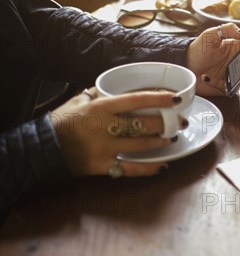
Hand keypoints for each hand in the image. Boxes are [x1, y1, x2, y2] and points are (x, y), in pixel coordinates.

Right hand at [51, 88, 183, 176]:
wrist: (42, 148)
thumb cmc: (63, 121)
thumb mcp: (80, 100)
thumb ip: (102, 93)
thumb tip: (123, 86)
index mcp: (100, 107)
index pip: (135, 100)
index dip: (158, 98)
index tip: (176, 98)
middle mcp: (104, 127)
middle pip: (142, 124)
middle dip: (166, 122)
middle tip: (180, 121)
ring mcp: (104, 148)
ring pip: (141, 145)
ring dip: (161, 141)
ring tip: (172, 137)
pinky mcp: (103, 166)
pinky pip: (131, 169)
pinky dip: (149, 169)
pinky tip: (163, 165)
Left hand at [186, 23, 239, 95]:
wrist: (184, 66)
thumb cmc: (197, 50)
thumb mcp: (210, 35)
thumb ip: (227, 30)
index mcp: (235, 47)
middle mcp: (236, 61)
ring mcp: (232, 74)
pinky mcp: (227, 86)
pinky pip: (235, 88)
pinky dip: (233, 86)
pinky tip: (223, 81)